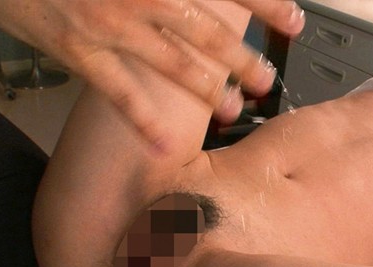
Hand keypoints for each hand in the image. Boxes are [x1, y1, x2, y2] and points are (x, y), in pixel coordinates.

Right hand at [0, 0, 304, 145]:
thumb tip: (206, 1)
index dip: (265, 4)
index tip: (292, 19)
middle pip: (210, 32)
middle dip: (244, 59)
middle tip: (267, 79)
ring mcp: (111, 25)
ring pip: (175, 63)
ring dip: (210, 91)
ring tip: (233, 111)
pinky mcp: (79, 50)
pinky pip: (119, 91)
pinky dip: (143, 121)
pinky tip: (164, 147)